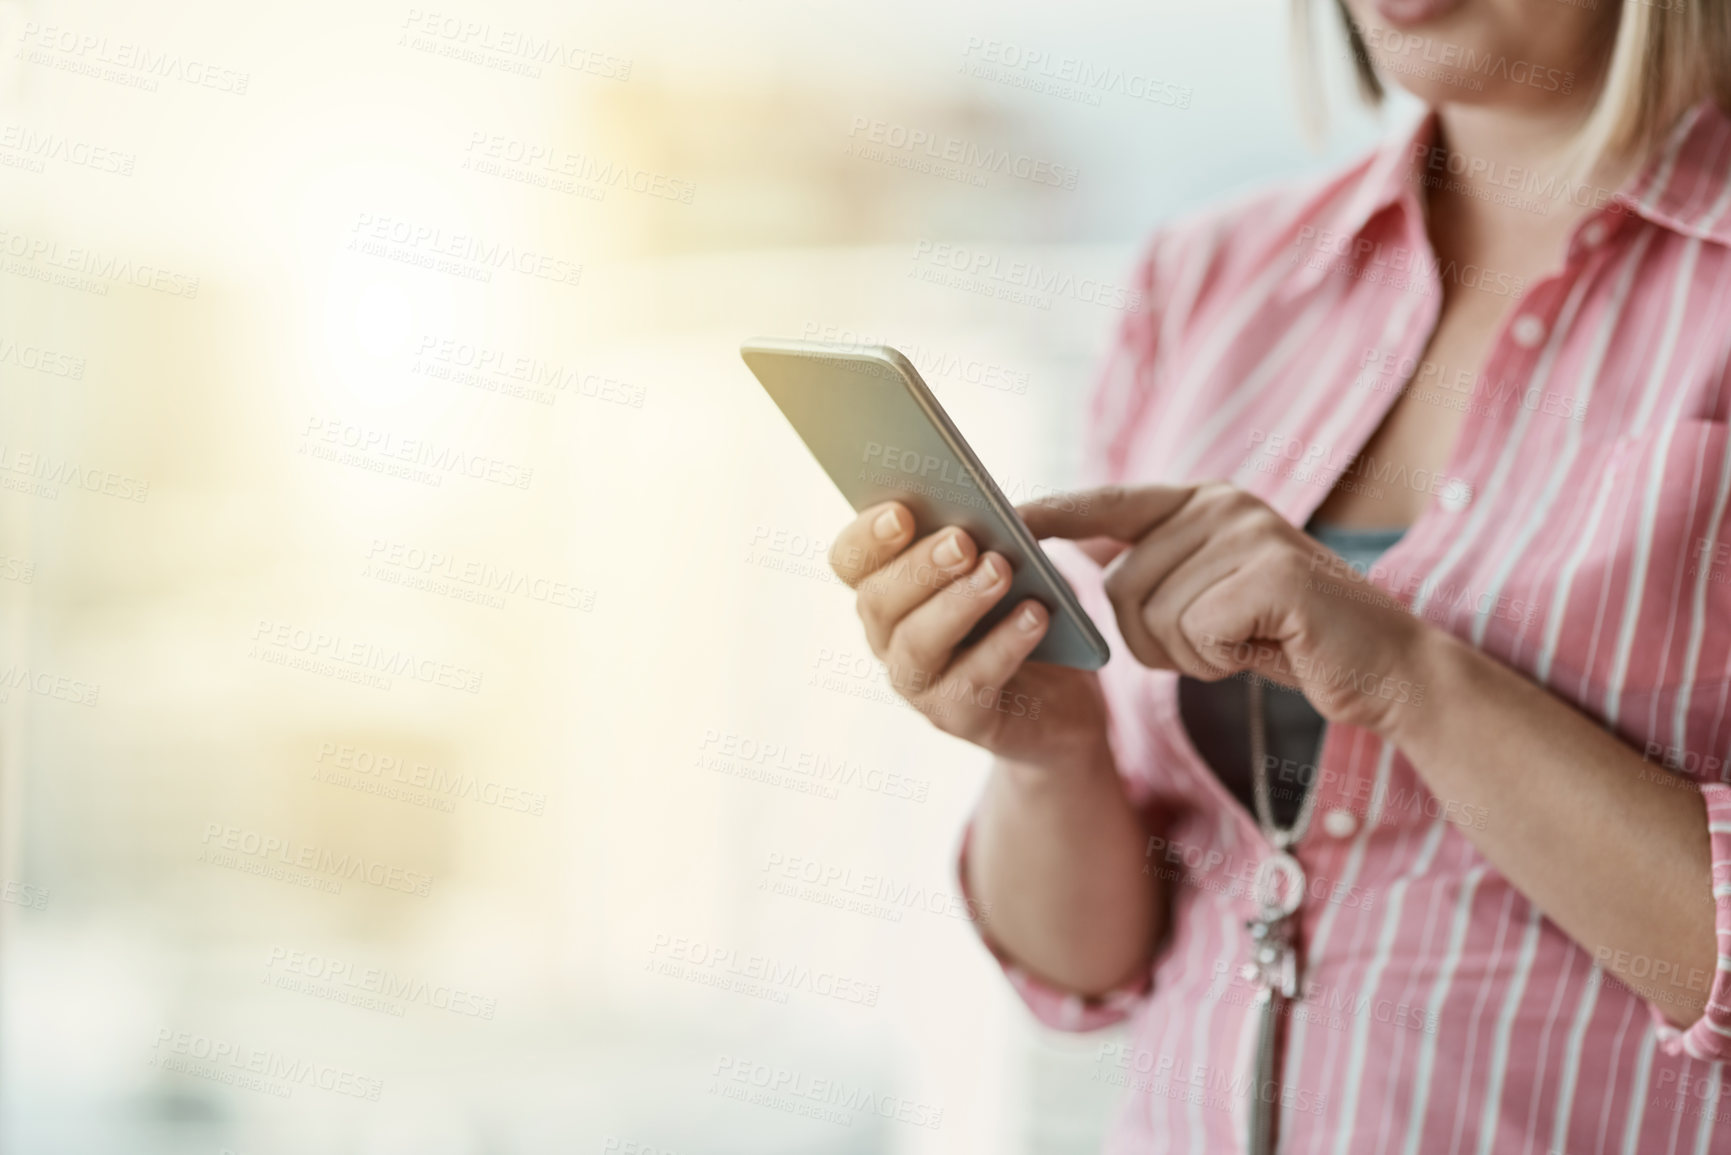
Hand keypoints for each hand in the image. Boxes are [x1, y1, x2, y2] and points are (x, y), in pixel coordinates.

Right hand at [828, 501, 1109, 770]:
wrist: (1064, 697)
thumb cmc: (1027, 609)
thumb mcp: (1015, 561)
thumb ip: (998, 535)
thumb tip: (1004, 518)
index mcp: (888, 587)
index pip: (850, 560)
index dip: (867, 536)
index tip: (902, 511)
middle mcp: (889, 637)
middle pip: (877, 601)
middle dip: (919, 567)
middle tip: (963, 540)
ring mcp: (918, 683)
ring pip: (917, 644)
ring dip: (958, 604)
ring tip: (1001, 570)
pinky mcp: (959, 717)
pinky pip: (971, 683)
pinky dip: (1004, 645)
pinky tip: (1035, 615)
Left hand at [1019, 483, 1429, 734]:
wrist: (1387, 667)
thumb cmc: (1290, 636)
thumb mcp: (1215, 593)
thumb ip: (1159, 568)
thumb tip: (1083, 561)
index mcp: (1204, 501)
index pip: (1110, 502)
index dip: (1054, 513)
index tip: (1004, 518)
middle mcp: (1222, 504)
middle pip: (1121, 586)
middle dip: (1157, 639)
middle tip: (1222, 641)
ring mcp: (1250, 534)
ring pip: (1154, 616)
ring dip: (1193, 654)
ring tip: (1247, 642)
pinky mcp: (1272, 575)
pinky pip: (1195, 633)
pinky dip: (1221, 659)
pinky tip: (1264, 648)